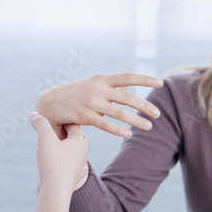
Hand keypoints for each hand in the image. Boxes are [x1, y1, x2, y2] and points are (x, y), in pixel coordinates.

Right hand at [30, 112, 89, 194]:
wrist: (56, 192)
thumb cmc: (53, 164)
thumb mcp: (45, 139)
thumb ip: (40, 124)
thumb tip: (35, 114)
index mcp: (79, 142)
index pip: (75, 125)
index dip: (64, 121)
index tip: (55, 119)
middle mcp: (82, 154)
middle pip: (78, 139)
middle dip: (68, 134)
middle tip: (57, 131)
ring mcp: (78, 167)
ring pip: (75, 153)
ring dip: (67, 148)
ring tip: (56, 146)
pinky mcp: (72, 178)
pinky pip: (72, 166)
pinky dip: (67, 162)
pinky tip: (63, 163)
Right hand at [36, 73, 163, 138]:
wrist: (50, 102)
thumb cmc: (75, 93)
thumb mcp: (93, 85)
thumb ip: (111, 88)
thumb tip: (130, 90)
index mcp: (102, 79)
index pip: (128, 77)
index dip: (145, 79)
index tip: (161, 82)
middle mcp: (98, 89)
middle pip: (128, 97)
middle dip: (145, 105)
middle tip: (157, 113)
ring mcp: (91, 103)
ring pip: (119, 113)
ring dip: (136, 120)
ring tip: (148, 126)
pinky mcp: (85, 116)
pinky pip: (106, 125)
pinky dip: (119, 130)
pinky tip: (129, 134)